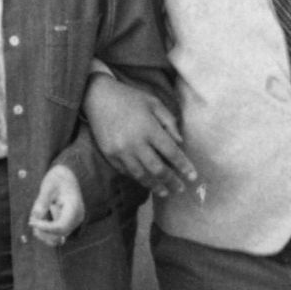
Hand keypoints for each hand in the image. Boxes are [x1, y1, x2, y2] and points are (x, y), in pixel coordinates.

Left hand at [28, 163, 84, 244]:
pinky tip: (38, 220)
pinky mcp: (66, 224)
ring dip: (43, 233)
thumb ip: (42, 201)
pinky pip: (55, 234)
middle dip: (42, 231)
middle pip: (59, 235)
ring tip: (35, 218)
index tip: (32, 222)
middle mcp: (76, 218)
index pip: (61, 226)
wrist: (68, 175)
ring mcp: (72, 223)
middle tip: (31, 220)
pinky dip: (44, 231)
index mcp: (74, 208)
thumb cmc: (58, 178)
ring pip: (56, 238)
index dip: (45, 228)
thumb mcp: (48, 185)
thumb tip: (35, 216)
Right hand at [83, 74, 197, 197]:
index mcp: (149, 128)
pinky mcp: (109, 155)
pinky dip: (138, 178)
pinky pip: (127, 172)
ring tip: (165, 192)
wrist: (97, 97)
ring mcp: (120, 151)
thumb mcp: (154, 103)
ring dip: (155, 186)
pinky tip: (147, 181)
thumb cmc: (130, 98)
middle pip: (157, 169)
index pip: (171, 153)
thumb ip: (169, 122)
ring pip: (141, 175)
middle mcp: (135, 143)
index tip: (193, 177)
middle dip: (172, 181)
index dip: (184, 166)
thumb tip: (180, 143)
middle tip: (181, 189)